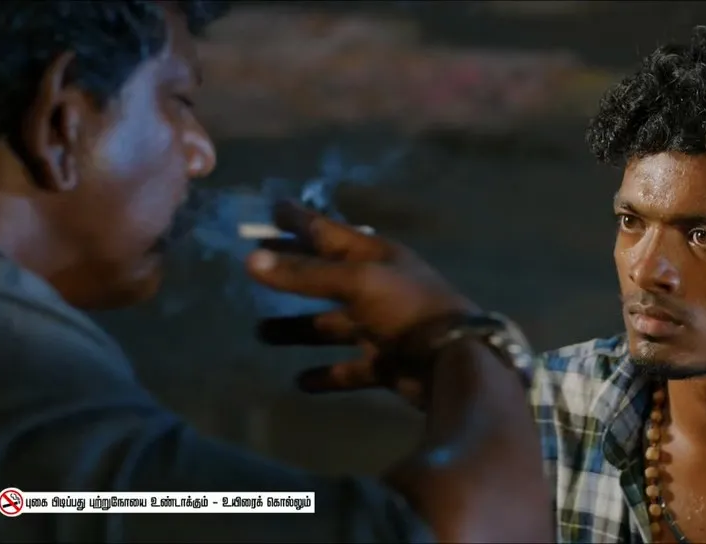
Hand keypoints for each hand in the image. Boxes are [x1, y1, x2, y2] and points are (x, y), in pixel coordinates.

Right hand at [245, 200, 476, 397]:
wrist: (455, 360)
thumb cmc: (407, 308)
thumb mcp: (356, 282)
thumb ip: (306, 274)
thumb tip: (250, 260)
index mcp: (377, 257)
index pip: (329, 232)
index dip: (301, 221)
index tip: (273, 208)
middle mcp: (379, 287)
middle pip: (327, 278)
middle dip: (293, 273)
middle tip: (255, 267)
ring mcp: (384, 327)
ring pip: (333, 325)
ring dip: (299, 329)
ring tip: (261, 332)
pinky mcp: (388, 363)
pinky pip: (351, 368)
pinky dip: (327, 374)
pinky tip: (301, 382)